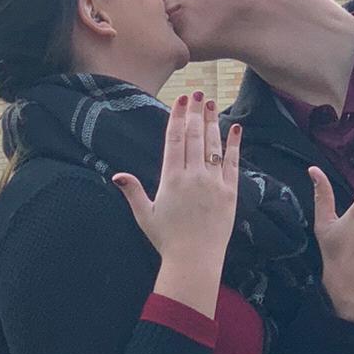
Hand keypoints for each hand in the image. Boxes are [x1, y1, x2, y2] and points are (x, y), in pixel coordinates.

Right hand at [113, 93, 242, 277]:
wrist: (195, 260)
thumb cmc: (167, 239)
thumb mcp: (145, 215)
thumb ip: (133, 192)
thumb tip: (117, 175)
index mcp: (171, 179)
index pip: (174, 140)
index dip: (177, 118)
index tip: (181, 101)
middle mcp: (193, 176)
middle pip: (195, 136)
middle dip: (196, 113)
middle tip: (198, 93)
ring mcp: (214, 183)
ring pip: (213, 145)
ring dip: (213, 122)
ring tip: (212, 103)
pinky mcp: (230, 192)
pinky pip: (234, 163)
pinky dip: (234, 144)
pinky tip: (236, 128)